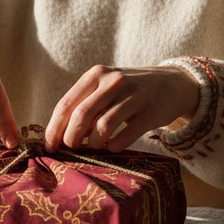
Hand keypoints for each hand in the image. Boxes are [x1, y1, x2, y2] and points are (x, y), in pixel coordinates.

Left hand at [44, 65, 199, 152]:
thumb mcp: (106, 86)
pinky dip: (113, 146)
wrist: (173, 83)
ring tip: (95, 145)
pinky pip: (124, 137)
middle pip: (81, 116)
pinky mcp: (149, 113)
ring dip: (93, 143)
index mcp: (96, 74)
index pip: (66, 104)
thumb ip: (84, 102)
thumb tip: (57, 134)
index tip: (49, 147)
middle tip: (71, 149)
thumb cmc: (129, 90)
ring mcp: (133, 96)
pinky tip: (113, 146)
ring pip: (102, 127)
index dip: (54, 129)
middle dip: (71, 138)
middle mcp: (113, 82)